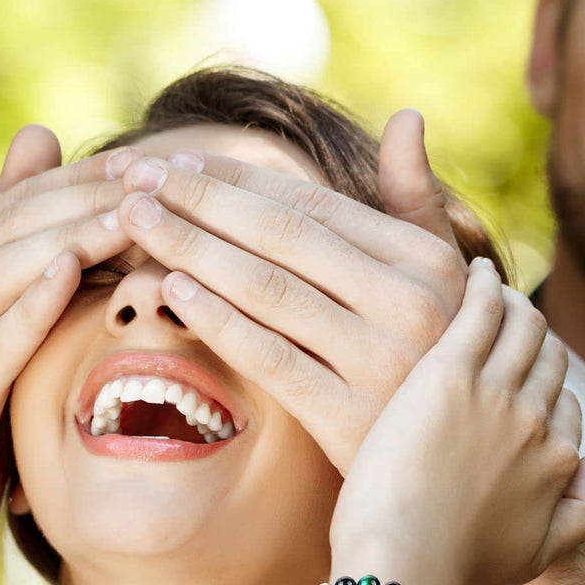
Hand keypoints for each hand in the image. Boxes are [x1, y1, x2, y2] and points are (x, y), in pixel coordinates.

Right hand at [0, 127, 132, 565]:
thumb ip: (17, 243)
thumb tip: (39, 133)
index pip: (11, 208)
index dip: (79, 180)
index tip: (145, 163)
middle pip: (8, 229)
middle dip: (84, 196)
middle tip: (153, 172)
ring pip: (0, 274)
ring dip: (71, 236)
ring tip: (133, 211)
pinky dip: (29, 305)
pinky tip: (70, 273)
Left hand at [106, 110, 470, 474]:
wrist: (451, 468)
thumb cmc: (433, 358)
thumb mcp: (442, 279)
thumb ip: (415, 201)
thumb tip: (406, 116)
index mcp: (426, 260)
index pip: (312, 204)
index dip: (236, 178)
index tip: (175, 161)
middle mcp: (409, 304)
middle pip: (281, 236)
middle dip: (198, 200)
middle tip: (133, 178)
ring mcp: (380, 363)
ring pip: (266, 289)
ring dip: (191, 246)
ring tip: (134, 221)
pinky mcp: (347, 418)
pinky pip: (268, 357)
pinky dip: (217, 318)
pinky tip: (171, 288)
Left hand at [329, 258, 584, 584]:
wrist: (406, 570)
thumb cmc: (456, 571)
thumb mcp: (536, 556)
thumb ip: (580, 514)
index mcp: (558, 462)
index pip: (565, 406)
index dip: (546, 386)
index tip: (522, 374)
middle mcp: (537, 421)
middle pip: (548, 358)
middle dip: (533, 335)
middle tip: (506, 315)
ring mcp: (496, 393)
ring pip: (522, 326)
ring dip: (511, 301)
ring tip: (490, 287)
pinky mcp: (448, 374)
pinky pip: (480, 309)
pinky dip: (483, 283)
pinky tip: (471, 269)